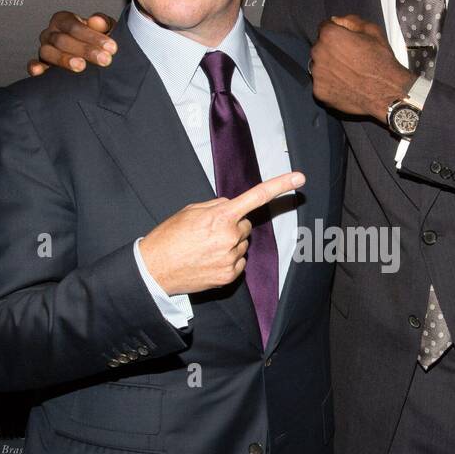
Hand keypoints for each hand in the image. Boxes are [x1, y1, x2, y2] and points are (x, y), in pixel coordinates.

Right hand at [28, 12, 118, 75]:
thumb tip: (97, 21)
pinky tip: (41, 72)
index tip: (111, 47)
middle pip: (62, 40)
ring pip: (48, 52)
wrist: (94, 55)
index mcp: (64, 20)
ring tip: (81, 66)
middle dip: (85, 50)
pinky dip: (35, 68)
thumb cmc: (98, 39)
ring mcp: (44, 50)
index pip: (74, 26)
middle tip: (104, 59)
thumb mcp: (105, 28)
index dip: (92, 36)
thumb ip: (103, 23)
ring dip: (64, 60)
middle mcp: (51, 34)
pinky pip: (33, 65)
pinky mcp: (41, 66)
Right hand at [138, 171, 304, 295]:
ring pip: (242, 245)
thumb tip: (232, 206)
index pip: (256, 197)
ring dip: (230, 244)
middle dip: (232, 226)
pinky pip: (239, 262)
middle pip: (245, 226)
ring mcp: (231, 258)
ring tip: (204, 248)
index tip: (300, 178)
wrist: (154, 269)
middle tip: (208, 233)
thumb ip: (216, 206)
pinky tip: (208, 260)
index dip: (279, 185)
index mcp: (221, 216)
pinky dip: (228, 260)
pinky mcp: (229, 275)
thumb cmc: (169, 237)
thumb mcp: (190, 211)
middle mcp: (230, 237)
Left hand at [310, 15, 410, 121]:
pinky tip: (345, 85)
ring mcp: (317, 74)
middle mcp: (318, 53)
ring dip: (329, 67)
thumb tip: (336, 20)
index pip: (324, 27)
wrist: (387, 93)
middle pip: (320, 47)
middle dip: (331, 50)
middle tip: (350, 59)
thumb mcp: (372, 31)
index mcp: (329, 35)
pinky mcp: (319, 92)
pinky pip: (321, 84)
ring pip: (319, 66)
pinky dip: (330, 84)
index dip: (337, 33)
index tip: (346, 42)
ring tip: (348, 73)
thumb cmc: (381, 61)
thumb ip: (351, 20)